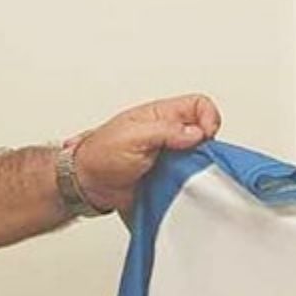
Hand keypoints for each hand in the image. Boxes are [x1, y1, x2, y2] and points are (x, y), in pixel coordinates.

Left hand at [71, 94, 221, 214]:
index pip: (200, 106)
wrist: (87, 184)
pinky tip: (178, 189)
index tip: (202, 137)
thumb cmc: (100, 154)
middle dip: (205, 149)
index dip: (208, 118)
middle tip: (191, 161)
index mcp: (162, 116)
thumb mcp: (132, 136)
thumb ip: (166, 131)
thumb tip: (196, 133)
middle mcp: (171, 135)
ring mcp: (172, 159)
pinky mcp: (170, 180)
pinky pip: (191, 183)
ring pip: (202, 161)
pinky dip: (190, 187)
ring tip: (181, 177)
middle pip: (207, 135)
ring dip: (197, 171)